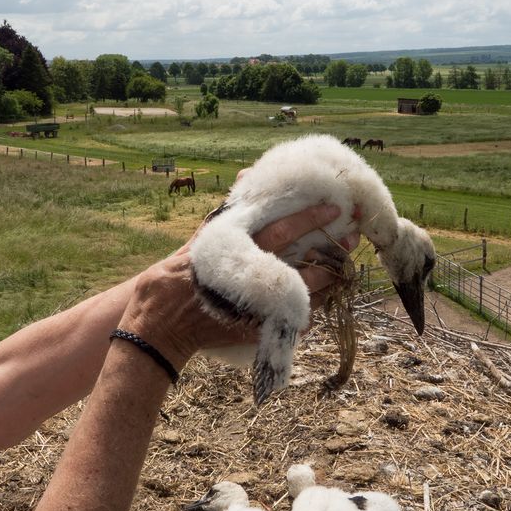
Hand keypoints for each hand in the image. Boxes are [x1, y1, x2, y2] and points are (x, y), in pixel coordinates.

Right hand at [118, 202, 356, 368]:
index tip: (333, 207)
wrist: (158, 327)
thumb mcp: (193, 245)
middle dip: (329, 250)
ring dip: (325, 282)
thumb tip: (244, 179)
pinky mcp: (254, 331)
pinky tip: (314, 304)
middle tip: (351, 239)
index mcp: (234, 253)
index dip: (308, 218)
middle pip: (302, 264)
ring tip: (339, 271)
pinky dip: (303, 312)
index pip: (280, 230)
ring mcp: (254, 307)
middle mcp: (248, 278)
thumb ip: (219, 218)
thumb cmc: (172, 281)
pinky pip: (289, 322)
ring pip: (303, 294)